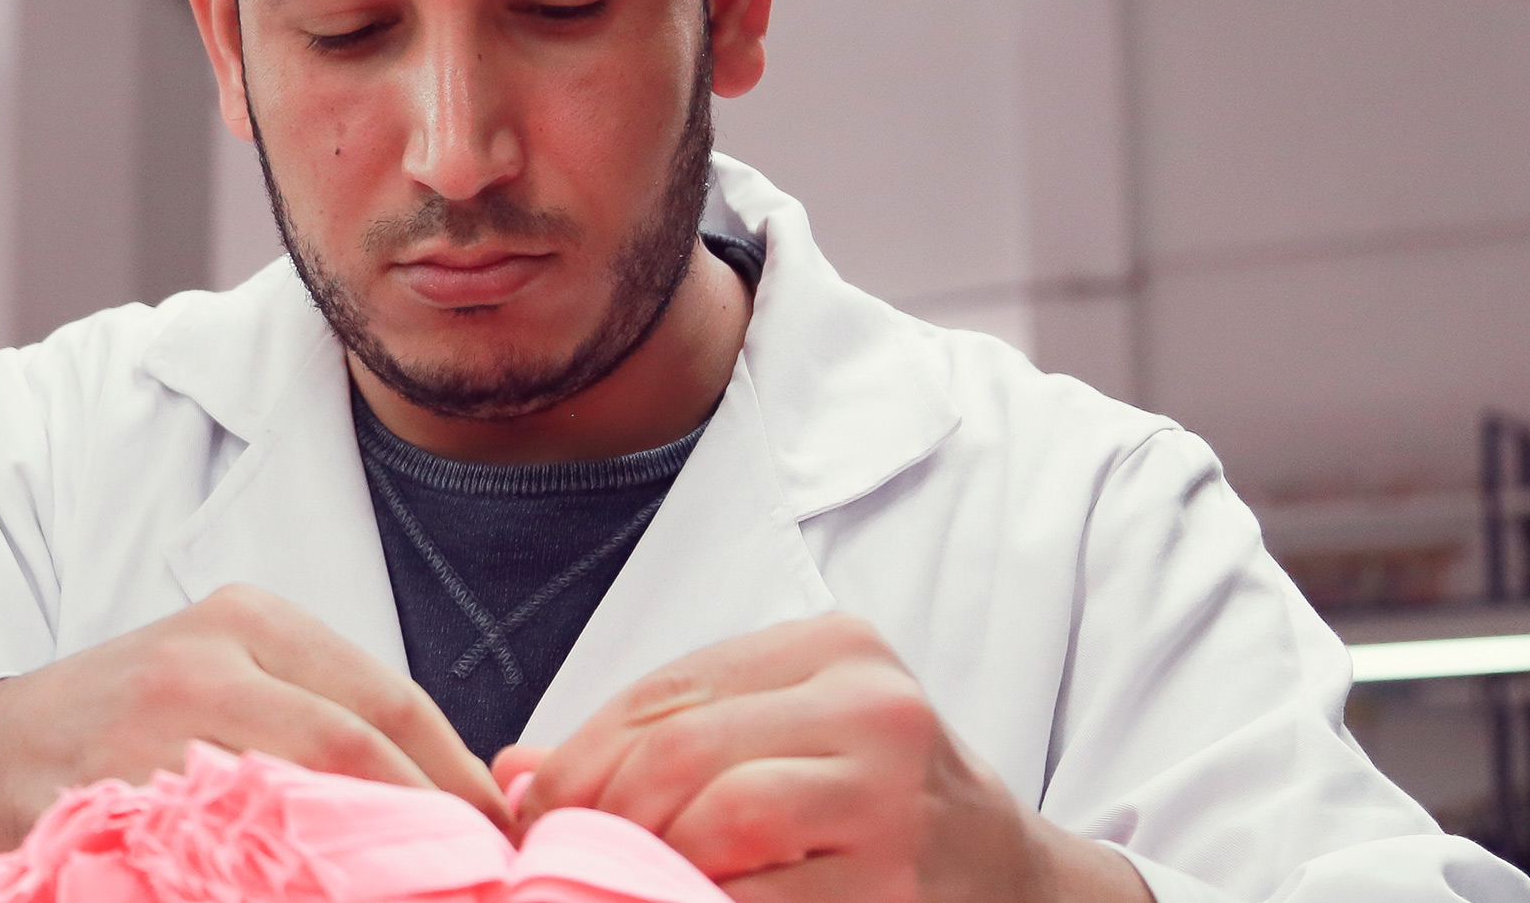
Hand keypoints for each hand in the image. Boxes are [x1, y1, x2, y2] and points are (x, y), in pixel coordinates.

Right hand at [0, 584, 503, 885]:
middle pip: (355, 748)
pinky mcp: (111, 800)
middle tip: (480, 873)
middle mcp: (201, 663)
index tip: (502, 831)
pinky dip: (286, 879)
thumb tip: (455, 789)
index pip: (390, 701)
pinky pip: (224, 853)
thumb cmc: (125, 721)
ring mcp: (151, 734)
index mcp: (245, 617)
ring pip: (298, 799)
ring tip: (419, 888)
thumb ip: (322, 706)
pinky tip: (314, 890)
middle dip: (429, 820)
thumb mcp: (224, 672)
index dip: (459, 778)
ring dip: (370, 859)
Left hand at [501, 614, 1145, 902]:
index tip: (532, 811)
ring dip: (641, 866)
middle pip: (674, 754)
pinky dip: (694, 901)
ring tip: (618, 884)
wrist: (1017, 884)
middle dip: (594, 816)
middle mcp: (875, 708)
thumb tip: (513, 773)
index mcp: (836, 652)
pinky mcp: (895, 886)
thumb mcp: (783, 746)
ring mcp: (893, 799)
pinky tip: (679, 900)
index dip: (577, 759)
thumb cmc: (879, 814)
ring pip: (711, 820)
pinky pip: (749, 897)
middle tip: (556, 861)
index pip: (661, 694)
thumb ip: (660, 746)